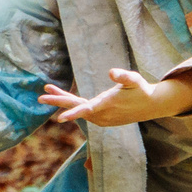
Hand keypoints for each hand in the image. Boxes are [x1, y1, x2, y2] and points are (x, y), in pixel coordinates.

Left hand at [40, 67, 191, 127]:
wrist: (150, 106)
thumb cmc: (141, 90)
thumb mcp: (135, 80)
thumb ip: (124, 76)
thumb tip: (111, 72)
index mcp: (108, 105)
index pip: (87, 110)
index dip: (73, 113)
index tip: (59, 119)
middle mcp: (102, 114)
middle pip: (77, 108)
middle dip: (58, 101)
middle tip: (41, 97)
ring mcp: (101, 118)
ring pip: (78, 108)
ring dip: (62, 100)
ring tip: (48, 89)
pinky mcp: (101, 119)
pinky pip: (83, 111)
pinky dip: (72, 104)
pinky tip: (62, 96)